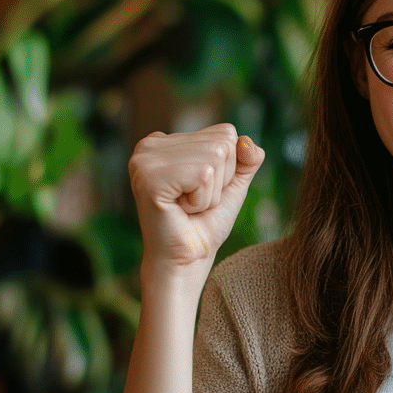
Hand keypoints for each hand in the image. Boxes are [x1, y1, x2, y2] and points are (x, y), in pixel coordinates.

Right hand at [128, 124, 264, 271]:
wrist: (187, 260)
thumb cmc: (205, 223)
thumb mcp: (233, 184)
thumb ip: (247, 158)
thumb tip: (245, 140)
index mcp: (166, 140)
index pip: (225, 132)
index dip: (227, 169)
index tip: (201, 190)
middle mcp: (150, 144)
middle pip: (222, 143)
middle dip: (219, 181)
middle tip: (194, 203)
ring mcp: (145, 159)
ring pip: (214, 157)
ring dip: (210, 192)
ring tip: (186, 207)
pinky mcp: (149, 177)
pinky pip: (203, 175)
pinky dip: (202, 200)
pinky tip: (180, 210)